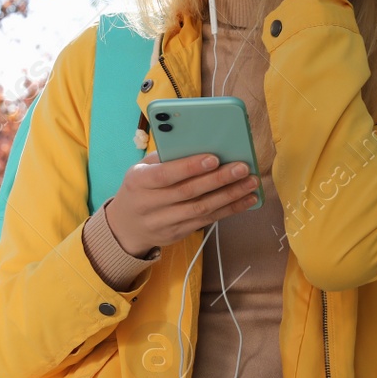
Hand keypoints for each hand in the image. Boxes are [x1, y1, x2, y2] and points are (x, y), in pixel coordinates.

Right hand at [104, 151, 260, 255]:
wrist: (126, 226)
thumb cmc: (139, 188)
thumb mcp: (142, 169)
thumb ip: (165, 158)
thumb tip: (200, 144)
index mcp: (138, 182)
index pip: (164, 175)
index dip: (189, 167)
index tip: (214, 158)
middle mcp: (149, 204)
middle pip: (188, 192)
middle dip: (218, 179)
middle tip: (242, 168)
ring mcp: (163, 223)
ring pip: (201, 209)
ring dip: (229, 196)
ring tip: (250, 183)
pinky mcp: (177, 234)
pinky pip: (207, 221)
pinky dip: (229, 210)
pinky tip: (246, 200)